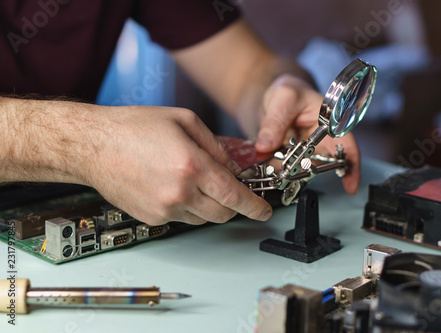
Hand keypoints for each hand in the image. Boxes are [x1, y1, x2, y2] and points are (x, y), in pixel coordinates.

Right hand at [88, 106, 271, 224]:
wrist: (92, 145)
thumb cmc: (133, 128)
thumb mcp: (184, 120)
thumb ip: (215, 146)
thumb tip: (232, 167)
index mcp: (191, 166)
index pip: (235, 196)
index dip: (254, 206)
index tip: (264, 211)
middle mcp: (179, 193)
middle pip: (222, 213)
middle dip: (232, 204)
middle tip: (228, 189)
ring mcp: (164, 209)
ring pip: (203, 218)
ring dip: (209, 205)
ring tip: (190, 179)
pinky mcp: (151, 218)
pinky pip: (181, 218)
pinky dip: (187, 207)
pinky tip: (173, 186)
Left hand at [255, 74, 360, 193]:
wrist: (274, 96)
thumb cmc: (288, 91)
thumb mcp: (283, 99)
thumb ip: (275, 122)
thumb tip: (265, 146)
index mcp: (330, 122)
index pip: (346, 145)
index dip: (351, 167)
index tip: (350, 186)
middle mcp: (321, 140)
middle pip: (322, 164)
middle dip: (307, 172)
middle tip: (290, 174)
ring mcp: (306, 151)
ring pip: (301, 170)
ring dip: (287, 172)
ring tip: (274, 170)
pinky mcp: (290, 157)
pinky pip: (284, 168)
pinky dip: (275, 169)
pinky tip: (266, 165)